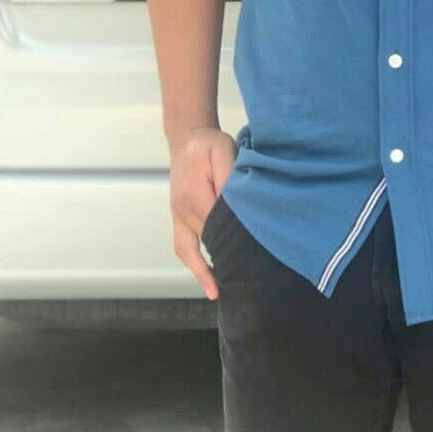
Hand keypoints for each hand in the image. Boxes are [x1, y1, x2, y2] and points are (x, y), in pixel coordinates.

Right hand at [168, 125, 237, 300]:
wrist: (187, 139)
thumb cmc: (208, 144)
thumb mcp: (223, 151)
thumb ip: (228, 177)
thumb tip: (236, 202)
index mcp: (196, 194)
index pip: (219, 224)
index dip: (236, 240)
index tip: (253, 258)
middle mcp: (184, 210)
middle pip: (209, 241)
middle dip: (227, 259)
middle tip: (249, 284)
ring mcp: (179, 217)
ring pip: (195, 250)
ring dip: (208, 270)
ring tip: (226, 292)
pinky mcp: (179, 220)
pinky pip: (183, 249)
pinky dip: (196, 267)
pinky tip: (210, 285)